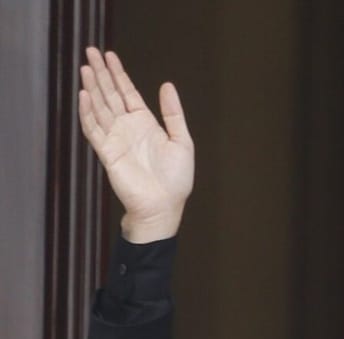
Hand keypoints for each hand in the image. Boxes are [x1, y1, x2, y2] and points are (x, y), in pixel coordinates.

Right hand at [79, 47, 194, 242]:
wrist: (165, 205)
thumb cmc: (176, 179)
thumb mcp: (182, 141)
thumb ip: (173, 113)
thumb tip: (167, 85)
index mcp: (145, 123)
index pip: (127, 93)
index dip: (118, 74)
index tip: (110, 55)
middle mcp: (127, 128)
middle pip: (110, 94)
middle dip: (101, 73)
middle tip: (90, 51)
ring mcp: (115, 138)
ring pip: (100, 107)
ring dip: (92, 87)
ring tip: (85, 67)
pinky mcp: (107, 152)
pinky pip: (94, 129)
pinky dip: (88, 112)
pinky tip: (84, 95)